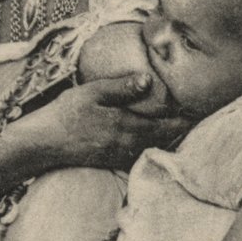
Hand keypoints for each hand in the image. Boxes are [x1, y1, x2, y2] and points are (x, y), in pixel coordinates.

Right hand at [35, 74, 189, 171]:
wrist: (42, 144)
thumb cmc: (65, 114)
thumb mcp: (92, 93)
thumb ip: (121, 87)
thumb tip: (149, 80)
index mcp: (127, 127)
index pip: (167, 126)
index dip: (185, 120)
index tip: (199, 111)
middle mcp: (128, 146)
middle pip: (164, 140)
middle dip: (179, 129)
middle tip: (193, 117)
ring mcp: (120, 156)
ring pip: (153, 148)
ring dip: (165, 139)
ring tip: (176, 126)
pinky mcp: (111, 161)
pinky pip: (139, 155)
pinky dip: (150, 146)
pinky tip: (149, 138)